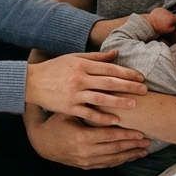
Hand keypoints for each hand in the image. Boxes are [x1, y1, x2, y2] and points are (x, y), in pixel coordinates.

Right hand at [25, 51, 146, 124]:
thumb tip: (116, 54)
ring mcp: (74, 94)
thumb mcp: (74, 58)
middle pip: (109, 82)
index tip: (140, 77)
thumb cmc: (55, 68)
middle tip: (144, 90)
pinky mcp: (68, 107)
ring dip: (119, 102)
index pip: (109, 68)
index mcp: (82, 64)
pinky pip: (88, 113)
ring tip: (133, 105)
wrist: (31, 82)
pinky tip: (115, 120)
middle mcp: (79, 78)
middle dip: (128, 86)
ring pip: (101, 99)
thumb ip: (96, 57)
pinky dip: (102, 117)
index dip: (126, 72)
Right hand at [26, 111, 150, 168]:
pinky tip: (131, 156)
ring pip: (113, 159)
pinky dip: (120, 160)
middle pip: (115, 148)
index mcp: (82, 137)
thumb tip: (99, 84)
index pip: (110, 136)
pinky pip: (107, 164)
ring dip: (130, 154)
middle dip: (133, 144)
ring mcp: (86, 161)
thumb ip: (88, 100)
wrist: (41, 143)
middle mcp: (85, 152)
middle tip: (149, 139)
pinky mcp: (86, 166)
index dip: (126, 134)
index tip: (141, 131)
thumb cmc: (56, 121)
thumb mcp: (69, 110)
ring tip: (145, 149)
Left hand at [145, 7, 175, 37]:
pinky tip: (158, 17)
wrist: (150, 23)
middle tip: (165, 22)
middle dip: (169, 18)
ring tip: (161, 20)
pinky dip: (160, 13)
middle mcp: (168, 12)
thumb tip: (174, 24)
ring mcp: (163, 9)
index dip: (174, 22)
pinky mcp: (158, 8)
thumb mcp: (168, 30)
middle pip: (172, 15)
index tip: (170, 24)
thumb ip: (174, 27)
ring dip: (165, 15)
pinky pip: (161, 11)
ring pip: (166, 12)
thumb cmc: (159, 28)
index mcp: (172, 18)